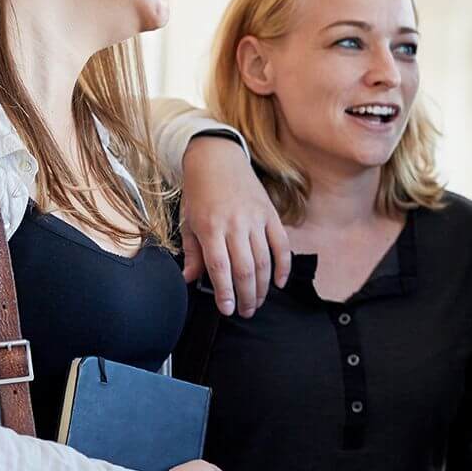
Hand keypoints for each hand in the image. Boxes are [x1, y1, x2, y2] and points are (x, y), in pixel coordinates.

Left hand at [179, 135, 289, 317]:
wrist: (217, 159)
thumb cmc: (199, 193)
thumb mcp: (188, 221)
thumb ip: (192, 252)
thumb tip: (190, 279)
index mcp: (211, 227)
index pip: (220, 267)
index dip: (225, 292)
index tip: (227, 310)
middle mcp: (235, 224)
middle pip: (245, 269)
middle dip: (246, 296)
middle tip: (245, 311)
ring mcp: (256, 219)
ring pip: (264, 261)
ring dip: (262, 286)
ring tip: (257, 302)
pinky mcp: (271, 215)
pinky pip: (281, 245)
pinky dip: (283, 266)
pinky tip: (279, 282)